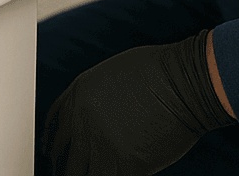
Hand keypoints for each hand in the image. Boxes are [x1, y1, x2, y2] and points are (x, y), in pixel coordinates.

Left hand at [42, 30, 235, 175]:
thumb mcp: (112, 75)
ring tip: (91, 175)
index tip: (55, 153)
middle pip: (60, 156)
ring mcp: (99, 143)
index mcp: (78, 95)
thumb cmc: (160, 72)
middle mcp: (81, 120)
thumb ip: (94, 98)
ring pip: (76, 175)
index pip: (52, 128)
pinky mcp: (122, 164)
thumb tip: (92, 118)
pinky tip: (117, 175)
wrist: (185, 82)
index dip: (53, 144)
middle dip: (63, 167)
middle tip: (70, 172)